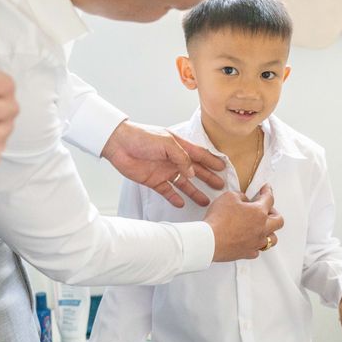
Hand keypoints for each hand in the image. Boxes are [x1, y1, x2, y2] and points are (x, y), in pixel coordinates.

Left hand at [101, 120, 225, 206]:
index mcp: (178, 146)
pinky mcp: (153, 181)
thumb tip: (193, 172)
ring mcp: (164, 171)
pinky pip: (167, 191)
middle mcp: (173, 159)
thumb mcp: (166, 143)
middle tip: (220, 186)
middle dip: (208, 178)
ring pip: (183, 184)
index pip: (199, 155)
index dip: (211, 161)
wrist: (118, 144)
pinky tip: (182, 204)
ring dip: (194, 191)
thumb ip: (182, 157)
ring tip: (205, 201)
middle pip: (195, 171)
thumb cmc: (142, 137)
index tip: (223, 167)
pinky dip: (174, 198)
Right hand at [204, 184, 282, 260]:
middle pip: (278, 221)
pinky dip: (256, 244)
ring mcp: (256, 242)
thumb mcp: (229, 197)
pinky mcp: (247, 253)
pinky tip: (252, 241)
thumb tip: (244, 200)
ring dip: (269, 231)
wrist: (210, 240)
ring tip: (263, 228)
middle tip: (268, 209)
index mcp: (259, 212)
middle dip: (274, 213)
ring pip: (272, 239)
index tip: (266, 189)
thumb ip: (240, 196)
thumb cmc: (218, 219)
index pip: (269, 199)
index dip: (268, 191)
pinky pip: (257, 249)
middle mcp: (261, 228)